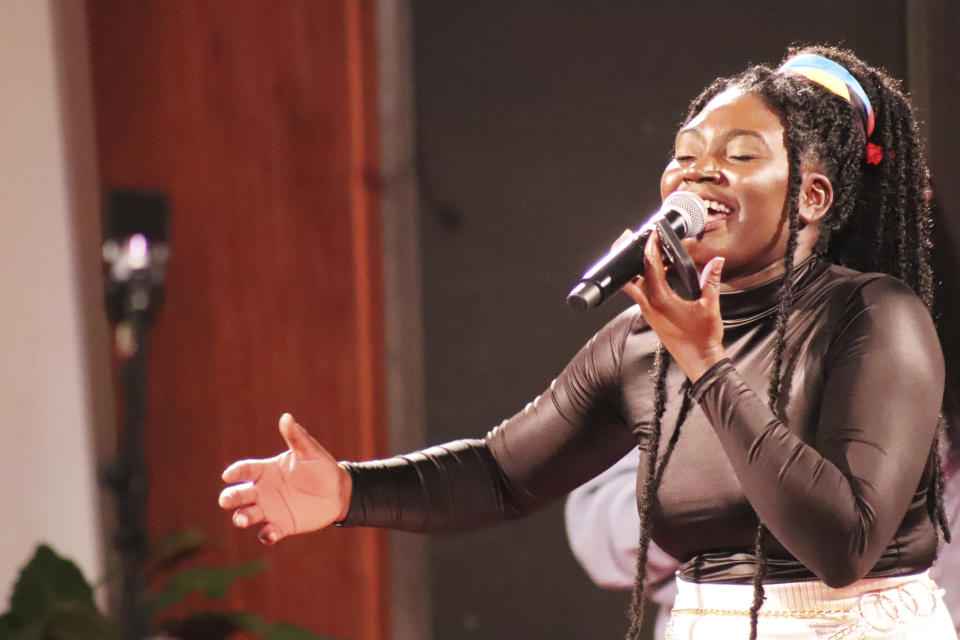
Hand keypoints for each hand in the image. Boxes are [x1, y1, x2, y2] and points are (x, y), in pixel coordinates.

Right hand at [218, 413, 351, 543]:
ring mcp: (270, 509)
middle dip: (230, 498)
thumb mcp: (310, 451)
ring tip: (243, 519)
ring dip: (242, 518)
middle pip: (239, 494)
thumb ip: (297, 437)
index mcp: (266, 470)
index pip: (246, 470)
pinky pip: (268, 533)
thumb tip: (287, 417)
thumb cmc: (321, 467)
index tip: (228, 475)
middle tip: (226, 500)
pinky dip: (266, 535)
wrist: (337, 491)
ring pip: (247, 515)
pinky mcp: (280, 526)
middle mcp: (262, 491)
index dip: (236, 472)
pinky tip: (269, 534)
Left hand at [622, 229, 725, 382]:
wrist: (699, 361)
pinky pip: (642, 294)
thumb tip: (716, 261)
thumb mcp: (710, 306)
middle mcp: (649, 306)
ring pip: (634, 285)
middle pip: (629, 277)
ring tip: (648, 253)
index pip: (650, 267)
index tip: (653, 234)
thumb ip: (711, 281)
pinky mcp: (651, 316)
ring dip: (637, 268)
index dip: (650, 247)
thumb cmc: (703, 338)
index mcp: (660, 300)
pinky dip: (646, 280)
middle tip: (630, 239)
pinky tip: (659, 273)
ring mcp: (648, 312)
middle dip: (627, 256)